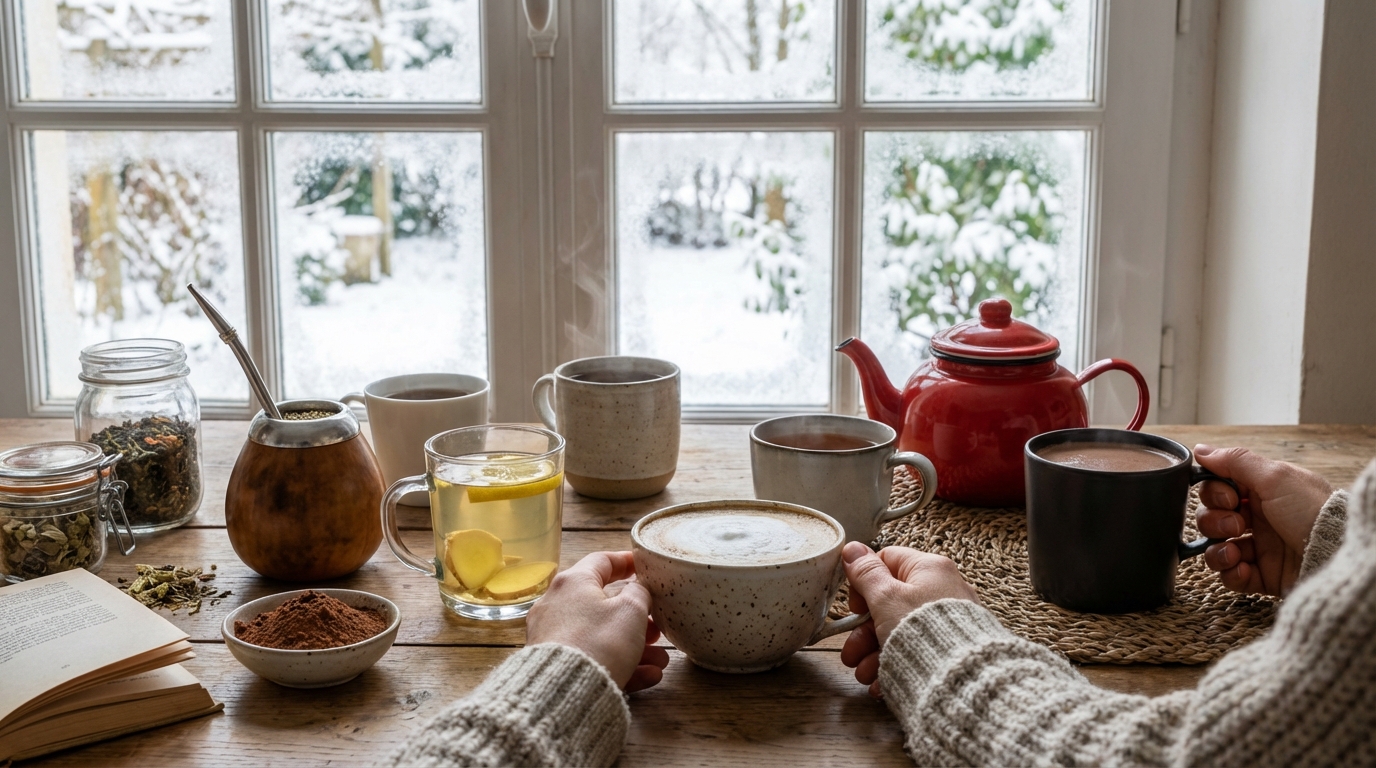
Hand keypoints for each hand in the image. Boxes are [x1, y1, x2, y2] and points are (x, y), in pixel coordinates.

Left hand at [525, 551, 669, 691]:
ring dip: (635, 647)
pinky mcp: (556, 664)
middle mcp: (557, 605)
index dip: (626, 562)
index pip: (602, 561)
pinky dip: (619, 664)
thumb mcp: (630, 611)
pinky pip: (592, 658)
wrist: (564, 692)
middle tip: (657, 629)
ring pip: (601, 636)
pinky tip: (648, 676)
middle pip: (603, 605)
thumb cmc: (599, 642)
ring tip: (660, 661)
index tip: (644, 567)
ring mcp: (553, 636)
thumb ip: (639, 594)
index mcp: (573, 582)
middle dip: (636, 619)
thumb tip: (636, 591)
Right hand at [839, 542, 979, 697]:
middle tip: (852, 653)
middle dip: (865, 632)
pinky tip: (881, 683)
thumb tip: (852, 549)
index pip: (888, 561)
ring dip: (875, 653)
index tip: (856, 607)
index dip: (865, 583)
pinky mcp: (951, 646)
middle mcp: (943, 590)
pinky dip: (896, 663)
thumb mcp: (886, 598)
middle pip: (890, 604)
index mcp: (929, 569)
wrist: (960, 678)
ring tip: (864, 675)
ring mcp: (948, 620)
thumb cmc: (924, 632)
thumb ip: (866, 574)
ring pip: (900, 631)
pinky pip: (917, 650)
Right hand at [1193, 445, 1333, 595]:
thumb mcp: (1275, 477)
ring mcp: (1259, 547)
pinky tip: (1242, 568)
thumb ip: (1236, 461)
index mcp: (1261, 492)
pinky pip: (1230, 575)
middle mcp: (1258, 518)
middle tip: (1237, 525)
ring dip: (1217, 550)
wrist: (1335, 553)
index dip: (1214, 493)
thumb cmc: (1312, 510)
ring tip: (1235, 552)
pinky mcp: (1262, 575)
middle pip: (1211, 518)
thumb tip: (1200, 450)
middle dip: (1214, 521)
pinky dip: (1231, 573)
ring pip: (1216, 547)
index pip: (1218, 488)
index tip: (1229, 498)